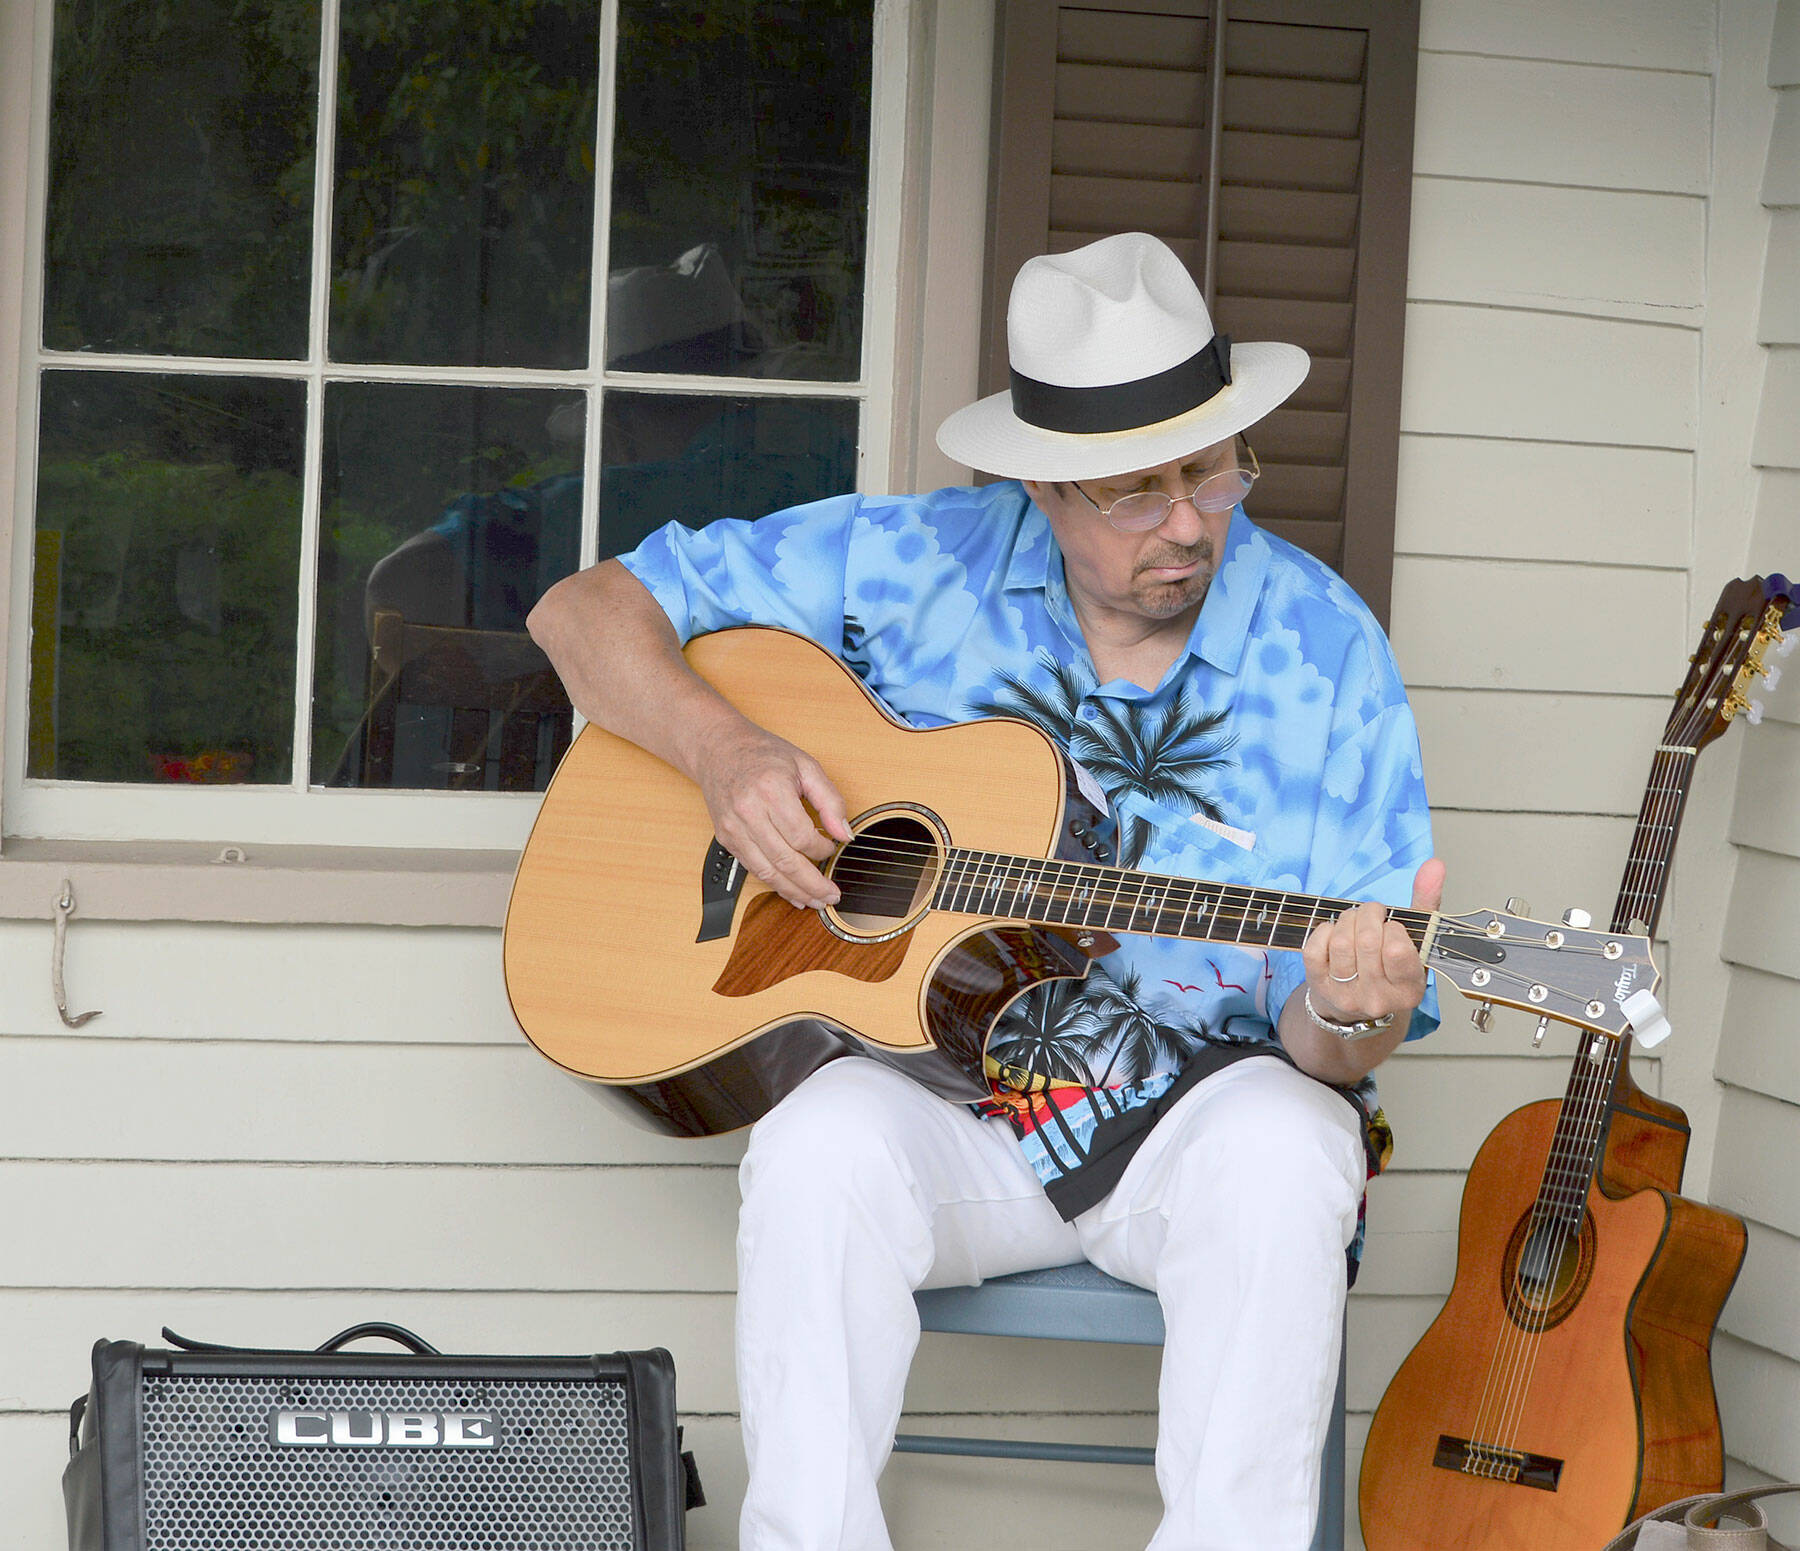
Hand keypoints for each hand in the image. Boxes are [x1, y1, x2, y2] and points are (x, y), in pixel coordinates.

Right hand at [693, 719, 851, 908]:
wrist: (719, 749)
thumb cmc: (763, 755)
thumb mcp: (806, 766)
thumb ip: (830, 800)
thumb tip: (845, 833)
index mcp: (770, 790)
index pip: (802, 836)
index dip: (822, 849)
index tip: (833, 847)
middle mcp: (748, 811)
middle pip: (785, 860)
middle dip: (812, 883)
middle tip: (832, 896)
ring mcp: (733, 828)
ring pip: (767, 871)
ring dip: (794, 891)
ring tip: (815, 900)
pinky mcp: (726, 838)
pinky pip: (753, 869)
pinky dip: (774, 885)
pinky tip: (791, 892)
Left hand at [1301, 857, 1445, 1025]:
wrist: (1357, 1004)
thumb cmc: (1390, 966)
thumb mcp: (1416, 942)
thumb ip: (1427, 903)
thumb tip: (1434, 865)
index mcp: (1408, 989)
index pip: (1397, 951)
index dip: (1392, 928)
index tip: (1392, 926)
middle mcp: (1378, 998)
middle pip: (1367, 941)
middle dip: (1368, 914)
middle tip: (1371, 914)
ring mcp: (1346, 995)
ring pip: (1342, 943)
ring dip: (1348, 919)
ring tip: (1355, 920)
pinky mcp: (1319, 986)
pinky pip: (1315, 949)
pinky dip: (1324, 931)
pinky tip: (1335, 932)